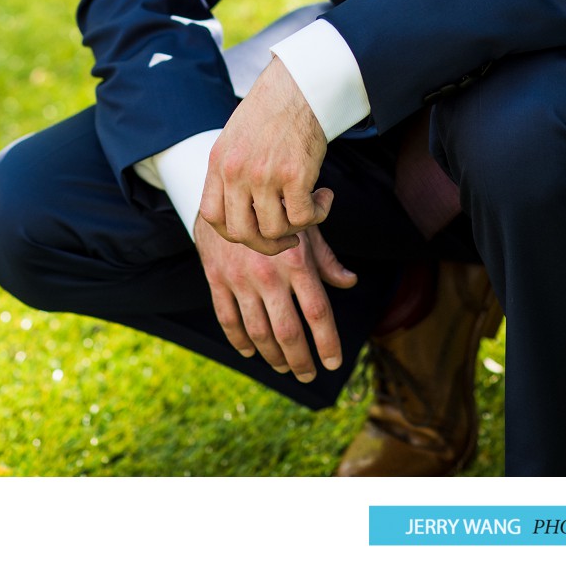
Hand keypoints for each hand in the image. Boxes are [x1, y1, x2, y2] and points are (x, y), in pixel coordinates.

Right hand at [195, 212, 356, 381]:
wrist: (225, 190)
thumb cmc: (273, 211)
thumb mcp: (304, 228)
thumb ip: (326, 259)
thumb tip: (350, 282)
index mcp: (295, 262)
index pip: (318, 313)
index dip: (328, 343)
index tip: (334, 363)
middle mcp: (268, 274)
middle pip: (288, 331)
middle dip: (301, 360)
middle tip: (309, 374)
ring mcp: (239, 277)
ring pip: (258, 331)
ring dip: (273, 357)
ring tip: (284, 367)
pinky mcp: (216, 277)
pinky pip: (227, 318)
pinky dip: (239, 340)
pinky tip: (250, 351)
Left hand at [200, 58, 329, 252]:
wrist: (296, 87)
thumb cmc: (269, 114)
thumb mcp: (234, 141)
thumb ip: (230, 174)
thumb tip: (238, 214)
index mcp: (218, 163)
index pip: (212, 217)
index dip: (233, 233)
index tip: (254, 230)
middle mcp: (236, 172)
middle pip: (241, 234)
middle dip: (266, 244)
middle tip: (286, 236)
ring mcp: (264, 175)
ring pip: (275, 230)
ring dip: (296, 227)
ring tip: (308, 204)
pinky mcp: (295, 175)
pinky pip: (304, 217)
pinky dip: (318, 214)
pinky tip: (324, 195)